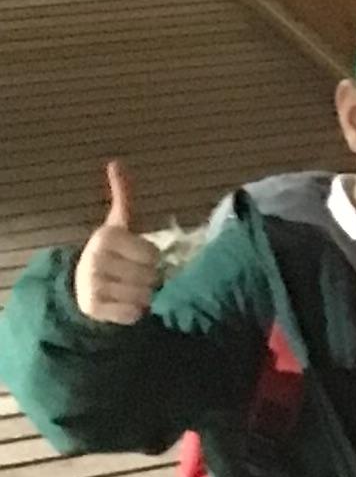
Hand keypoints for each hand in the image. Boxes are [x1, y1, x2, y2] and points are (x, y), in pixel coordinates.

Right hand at [73, 161, 164, 324]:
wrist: (81, 284)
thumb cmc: (111, 253)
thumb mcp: (118, 224)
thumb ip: (123, 195)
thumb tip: (115, 162)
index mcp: (107, 236)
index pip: (153, 254)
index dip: (151, 259)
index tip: (136, 257)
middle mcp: (97, 257)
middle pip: (151, 276)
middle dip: (149, 279)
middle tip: (133, 276)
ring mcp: (93, 283)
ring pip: (144, 297)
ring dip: (142, 297)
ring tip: (128, 289)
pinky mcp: (93, 307)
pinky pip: (132, 314)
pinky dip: (133, 313)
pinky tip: (121, 304)